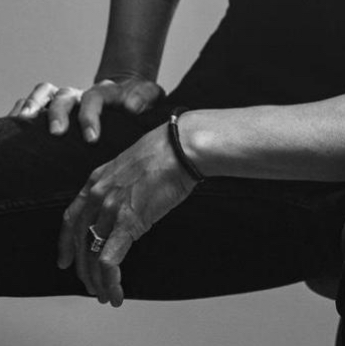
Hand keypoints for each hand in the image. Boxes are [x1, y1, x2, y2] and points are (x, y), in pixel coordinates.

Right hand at [8, 76, 163, 141]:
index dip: (91, 116)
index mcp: (104, 92)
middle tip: (58, 133)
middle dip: (59, 113)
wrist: (129, 95)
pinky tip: (16, 121)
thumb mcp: (149, 95)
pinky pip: (34, 102)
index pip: (94, 98)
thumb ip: (143, 98)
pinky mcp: (55, 109)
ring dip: (34, 104)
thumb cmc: (139, 100)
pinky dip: (23, 107)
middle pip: (64, 95)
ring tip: (25, 120)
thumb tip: (132, 107)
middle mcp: (81, 93)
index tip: (92, 138)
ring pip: (46, 94)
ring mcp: (66, 100)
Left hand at [57, 123, 196, 305]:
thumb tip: (127, 199)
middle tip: (90, 286)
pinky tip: (116, 293)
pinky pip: (109, 261)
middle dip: (83, 269)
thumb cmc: (165, 151)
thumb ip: (121, 183)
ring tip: (105, 295)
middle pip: (80, 241)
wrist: (180, 148)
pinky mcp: (127, 223)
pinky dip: (110, 282)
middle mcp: (98, 195)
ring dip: (97, 281)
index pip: (71, 218)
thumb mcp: (131, 164)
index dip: (66, 243)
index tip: (65, 260)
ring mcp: (110, 209)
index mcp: (97, 179)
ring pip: (92, 256)